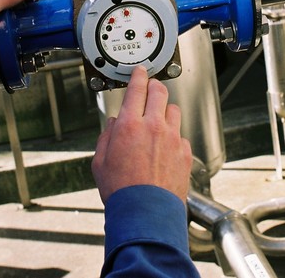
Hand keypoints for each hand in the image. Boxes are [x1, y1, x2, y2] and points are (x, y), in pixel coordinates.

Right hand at [92, 66, 192, 203]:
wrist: (146, 213)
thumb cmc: (122, 191)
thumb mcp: (100, 162)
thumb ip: (106, 137)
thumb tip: (114, 125)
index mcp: (129, 126)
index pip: (137, 89)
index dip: (138, 76)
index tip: (139, 72)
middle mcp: (153, 127)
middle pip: (160, 92)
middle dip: (154, 86)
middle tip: (150, 88)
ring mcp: (173, 138)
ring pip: (173, 110)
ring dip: (164, 111)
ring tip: (156, 122)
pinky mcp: (185, 152)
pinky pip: (181, 134)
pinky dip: (173, 136)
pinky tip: (165, 147)